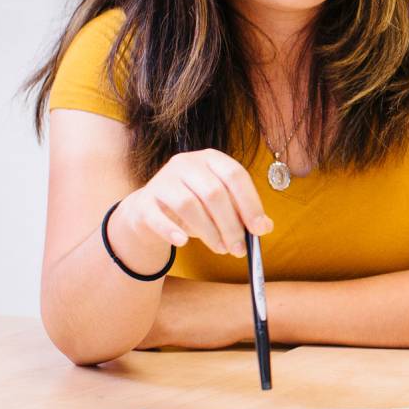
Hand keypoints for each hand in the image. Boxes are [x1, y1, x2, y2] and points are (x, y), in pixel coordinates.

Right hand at [111, 149, 272, 262]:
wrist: (150, 211)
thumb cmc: (195, 207)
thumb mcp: (222, 206)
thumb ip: (244, 213)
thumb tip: (265, 227)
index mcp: (211, 159)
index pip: (235, 175)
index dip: (250, 203)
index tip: (259, 229)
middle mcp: (186, 163)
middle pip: (213, 193)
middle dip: (231, 225)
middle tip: (239, 249)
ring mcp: (162, 180)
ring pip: (188, 205)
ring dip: (209, 232)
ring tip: (221, 249)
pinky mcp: (144, 201)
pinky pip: (158, 217)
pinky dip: (171, 230)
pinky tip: (184, 242)